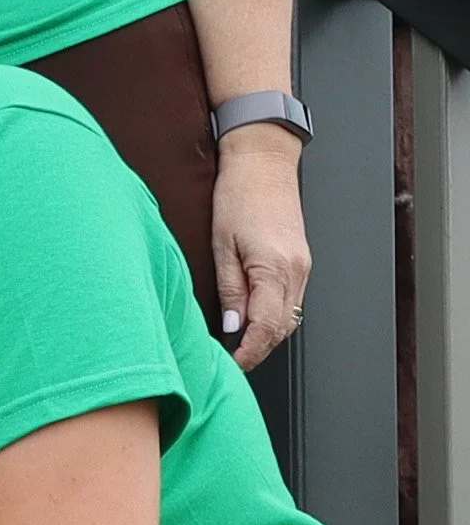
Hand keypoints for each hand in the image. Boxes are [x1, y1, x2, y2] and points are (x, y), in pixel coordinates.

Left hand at [211, 127, 310, 371]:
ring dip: (266, 334)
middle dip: (258, 349)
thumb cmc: (239, 194)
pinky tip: (253, 316)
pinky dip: (274, 315)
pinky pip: (291, 300)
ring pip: (289, 317)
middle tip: (232, 359)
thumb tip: (233, 326)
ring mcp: (303, 266)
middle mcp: (296, 271)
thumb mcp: (222, 245)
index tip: (233, 364)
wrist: (263, 160)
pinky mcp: (301, 261)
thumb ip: (230, 290)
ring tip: (239, 342)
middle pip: (282, 328)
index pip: (267, 328)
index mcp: (275, 268)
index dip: (250, 352)